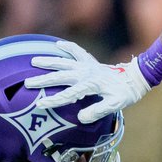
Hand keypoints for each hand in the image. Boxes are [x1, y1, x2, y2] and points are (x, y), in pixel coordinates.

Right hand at [24, 39, 149, 121]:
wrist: (134, 79)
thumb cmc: (123, 94)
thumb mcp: (114, 105)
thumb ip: (97, 111)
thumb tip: (80, 117)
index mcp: (90, 85)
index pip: (68, 95)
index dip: (54, 100)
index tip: (40, 104)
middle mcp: (86, 73)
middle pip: (61, 76)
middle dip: (43, 80)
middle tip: (27, 83)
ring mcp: (87, 65)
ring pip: (64, 62)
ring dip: (49, 62)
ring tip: (33, 61)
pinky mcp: (90, 60)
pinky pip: (77, 51)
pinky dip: (68, 47)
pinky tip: (57, 44)